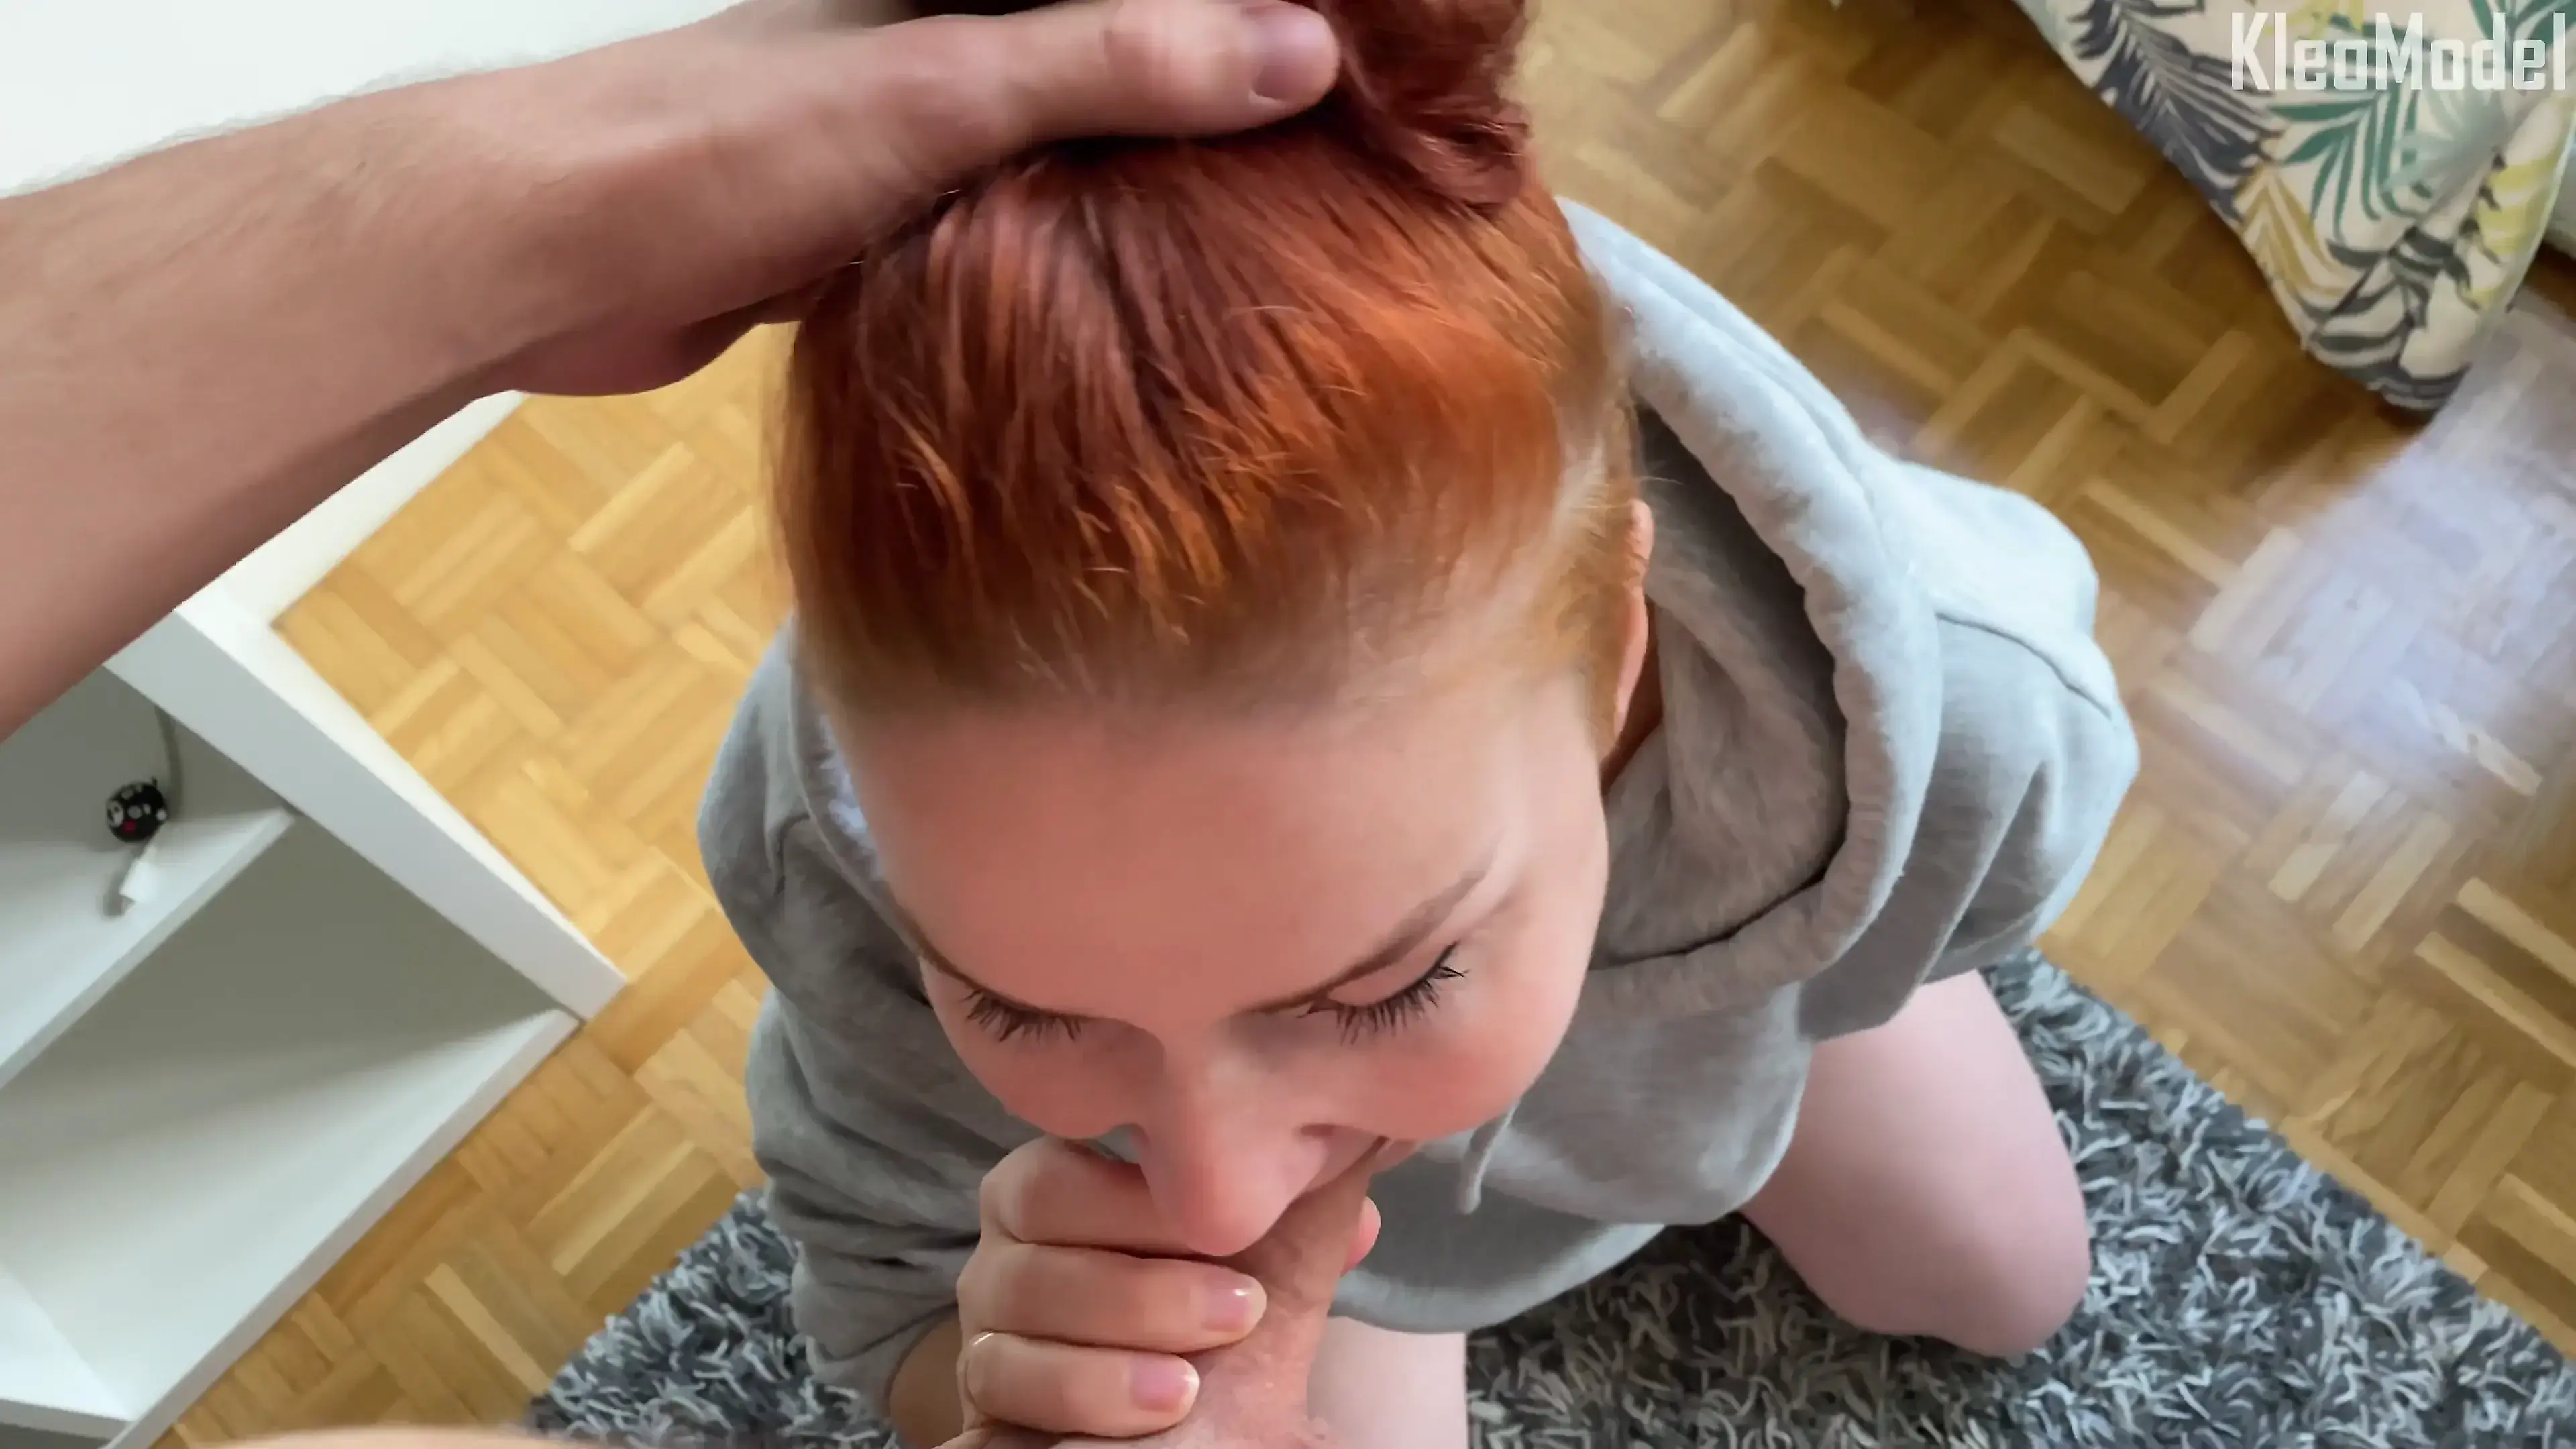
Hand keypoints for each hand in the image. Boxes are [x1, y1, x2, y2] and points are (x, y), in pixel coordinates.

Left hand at [441, 0, 1340, 395]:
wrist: (553, 252)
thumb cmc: (730, 145)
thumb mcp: (950, 88)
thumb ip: (1119, 63)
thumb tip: (1305, 53)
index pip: (1140, 3)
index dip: (1246, 28)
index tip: (1354, 75)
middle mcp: (939, 45)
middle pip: (1110, 63)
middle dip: (1210, 109)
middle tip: (1341, 173)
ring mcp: (904, 138)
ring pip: (1060, 153)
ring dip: (1142, 194)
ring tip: (1268, 245)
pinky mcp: (870, 228)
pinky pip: (1004, 233)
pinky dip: (1065, 263)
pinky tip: (1132, 313)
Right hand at [947, 1139, 1380, 1444]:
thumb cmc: (1228, 1387)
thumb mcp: (1272, 1298)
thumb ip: (1298, 1221)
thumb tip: (1357, 1139)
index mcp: (1072, 1209)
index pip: (1065, 1156)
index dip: (1146, 1191)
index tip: (1233, 1226)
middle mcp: (1012, 1260)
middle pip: (1028, 1207)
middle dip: (1143, 1262)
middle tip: (1240, 1312)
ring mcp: (986, 1332)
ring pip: (1009, 1294)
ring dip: (1119, 1329)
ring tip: (1197, 1382)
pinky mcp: (977, 1409)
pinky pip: (996, 1372)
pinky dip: (1084, 1387)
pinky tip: (1160, 1403)